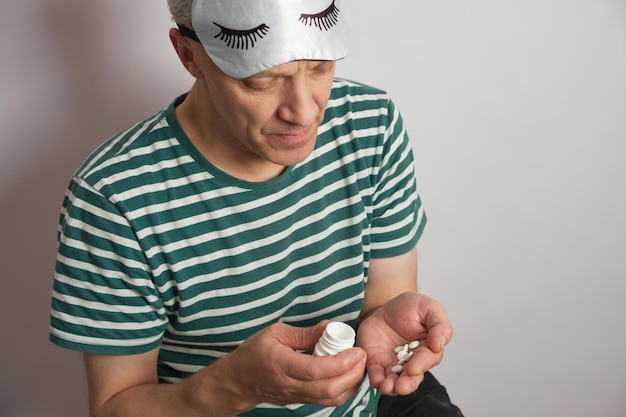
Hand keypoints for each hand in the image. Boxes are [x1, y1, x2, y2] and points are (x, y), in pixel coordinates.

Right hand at [200, 321, 366, 412]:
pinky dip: (344, 390)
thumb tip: (329, 328)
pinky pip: (327, 401)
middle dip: (353, 374)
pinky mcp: (301, 402)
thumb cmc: (253, 354)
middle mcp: (291, 385)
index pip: (317, 370)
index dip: (342, 362)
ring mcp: (297, 396)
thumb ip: (304, 333)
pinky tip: (349, 375)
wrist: (237, 381)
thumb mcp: (274, 333)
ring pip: (331, 399)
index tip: (356, 350)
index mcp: (282, 364)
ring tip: (359, 365)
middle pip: (329, 389)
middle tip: (362, 356)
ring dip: (351, 384)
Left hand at [356, 292, 452, 395]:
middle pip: (412, 377)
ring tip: (387, 387)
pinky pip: (376, 374)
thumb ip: (439, 325)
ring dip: (391, 386)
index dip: (421, 365)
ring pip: (394, 381)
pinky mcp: (377, 363)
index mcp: (427, 350)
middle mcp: (411, 362)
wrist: (386, 306)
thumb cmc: (412, 307)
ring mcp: (393, 364)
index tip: (414, 368)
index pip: (427, 360)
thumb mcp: (430, 308)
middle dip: (407, 383)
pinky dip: (376, 379)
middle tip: (401, 387)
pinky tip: (376, 381)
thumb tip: (439, 345)